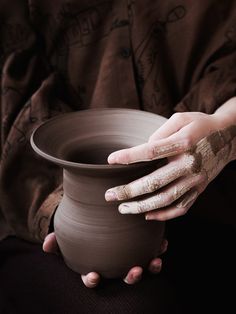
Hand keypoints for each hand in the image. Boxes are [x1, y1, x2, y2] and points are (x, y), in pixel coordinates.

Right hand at [43, 232, 167, 287]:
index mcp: (96, 264)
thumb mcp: (67, 233)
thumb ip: (57, 240)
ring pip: (142, 269)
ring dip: (150, 269)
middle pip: (123, 278)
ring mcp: (129, 256)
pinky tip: (162, 243)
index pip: (92, 278)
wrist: (96, 218)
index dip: (92, 280)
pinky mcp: (140, 246)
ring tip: (154, 261)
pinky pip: (152, 252)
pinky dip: (158, 250)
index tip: (93, 276)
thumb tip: (46, 244)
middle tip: (135, 271)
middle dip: (130, 278)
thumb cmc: (81, 230)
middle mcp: (114, 265)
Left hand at [105, 112, 235, 219]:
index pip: (150, 152)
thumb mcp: (180, 119)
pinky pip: (182, 207)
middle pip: (155, 182)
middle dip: (129, 191)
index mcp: (183, 142)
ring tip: (123, 209)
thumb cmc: (200, 125)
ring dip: (142, 207)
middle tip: (109, 195)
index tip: (110, 160)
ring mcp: (195, 179)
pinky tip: (148, 215)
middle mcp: (189, 163)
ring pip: (166, 199)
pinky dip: (165, 215)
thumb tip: (142, 150)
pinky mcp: (199, 188)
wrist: (228, 137)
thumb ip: (160, 134)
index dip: (128, 156)